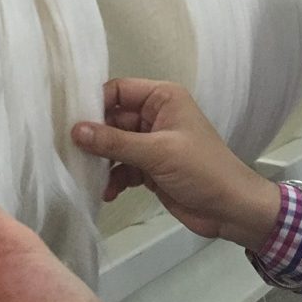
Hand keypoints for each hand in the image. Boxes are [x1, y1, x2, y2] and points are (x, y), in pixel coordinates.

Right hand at [72, 78, 280, 251]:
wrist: (232, 210)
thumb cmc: (202, 170)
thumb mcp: (157, 152)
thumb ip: (114, 141)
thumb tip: (75, 130)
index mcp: (162, 98)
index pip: (118, 90)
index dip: (95, 103)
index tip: (69, 121)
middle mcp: (154, 116)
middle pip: (111, 119)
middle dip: (93, 137)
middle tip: (69, 152)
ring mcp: (151, 143)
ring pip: (113, 145)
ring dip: (101, 162)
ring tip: (87, 176)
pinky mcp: (149, 168)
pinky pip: (121, 168)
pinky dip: (113, 179)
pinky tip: (107, 193)